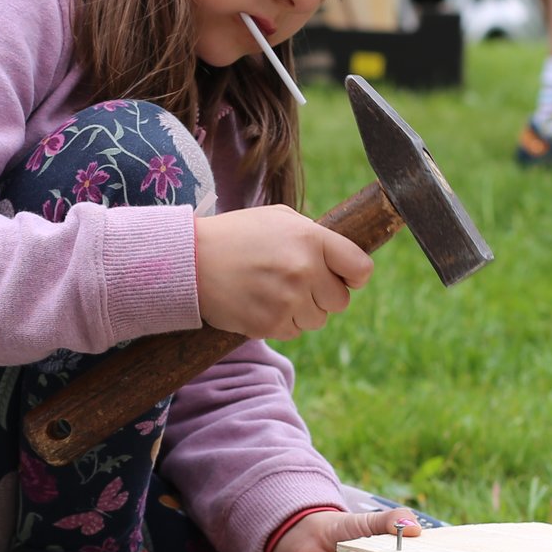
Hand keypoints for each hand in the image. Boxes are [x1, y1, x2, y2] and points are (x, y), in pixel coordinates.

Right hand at [193, 206, 373, 339]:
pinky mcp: (270, 324)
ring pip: (317, 320)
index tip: (345, 277)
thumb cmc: (236, 235)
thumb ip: (315, 236)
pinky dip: (280, 322)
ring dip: (302, 311)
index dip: (355, 276)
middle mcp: (304, 270)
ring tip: (273, 291)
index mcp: (311, 239)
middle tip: (295, 283)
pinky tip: (260, 303)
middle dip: (323, 295)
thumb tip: (343, 260)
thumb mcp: (279, 219)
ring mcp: (288, 300)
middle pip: (340, 301)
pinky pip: (293, 332)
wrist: (190, 260)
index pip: (361, 269)